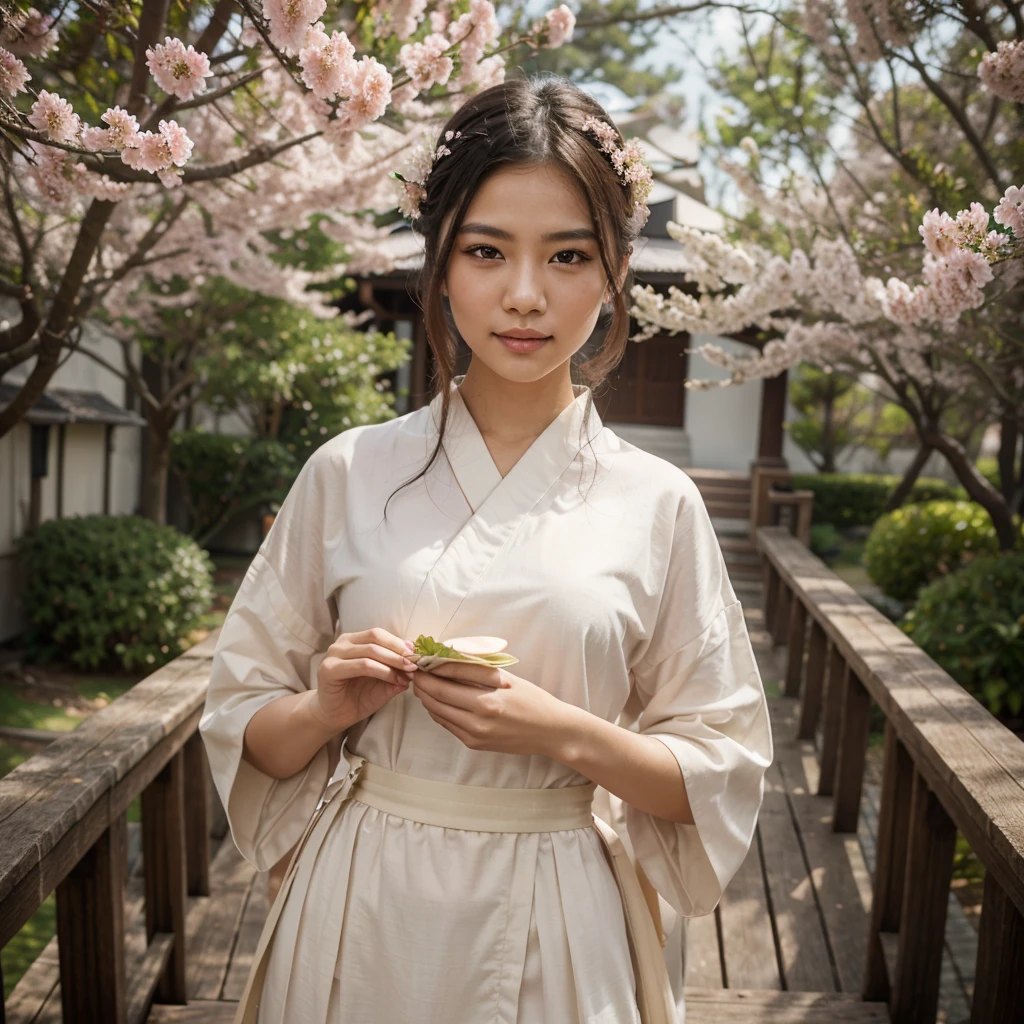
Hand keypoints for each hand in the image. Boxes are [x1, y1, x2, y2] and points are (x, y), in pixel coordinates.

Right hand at [313, 627, 416, 731]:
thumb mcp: (383, 683)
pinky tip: (394, 679)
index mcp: (353, 641)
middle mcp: (342, 643)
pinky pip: (362, 665)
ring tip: (408, 674)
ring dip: (393, 662)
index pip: (378, 634)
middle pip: (375, 638)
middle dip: (398, 651)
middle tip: (415, 664)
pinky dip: (382, 671)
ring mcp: (334, 655)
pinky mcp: (329, 669)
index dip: (398, 642)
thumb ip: (396, 671)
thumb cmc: (358, 698)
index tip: (416, 654)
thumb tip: (416, 661)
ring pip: (370, 651)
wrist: (335, 717)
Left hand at [411, 662, 573, 757]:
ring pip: (438, 713)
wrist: (551, 732)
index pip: (444, 684)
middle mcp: (477, 723)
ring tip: (424, 681)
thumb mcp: (507, 679)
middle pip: (436, 699)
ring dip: (427, 697)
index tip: (419, 659)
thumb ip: (476, 669)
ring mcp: (474, 736)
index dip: (428, 670)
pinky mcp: (474, 744)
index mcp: (486, 703)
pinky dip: (439, 710)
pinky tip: (439, 698)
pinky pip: (448, 725)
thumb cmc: (533, 700)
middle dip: (422, 683)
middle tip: (416, 669)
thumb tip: (447, 658)